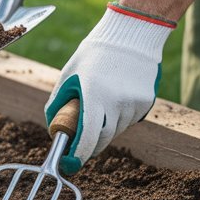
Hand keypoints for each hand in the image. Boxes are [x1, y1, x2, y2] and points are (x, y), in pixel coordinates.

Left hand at [44, 4, 174, 173]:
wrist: (132, 35)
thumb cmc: (94, 54)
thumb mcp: (69, 74)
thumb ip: (58, 102)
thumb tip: (53, 127)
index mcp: (94, 93)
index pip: (89, 135)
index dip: (79, 154)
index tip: (70, 164)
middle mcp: (116, 101)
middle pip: (103, 138)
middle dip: (90, 146)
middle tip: (79, 146)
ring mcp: (134, 103)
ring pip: (116, 130)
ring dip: (104, 130)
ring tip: (99, 109)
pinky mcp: (146, 102)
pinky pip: (128, 120)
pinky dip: (118, 119)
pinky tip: (114, 100)